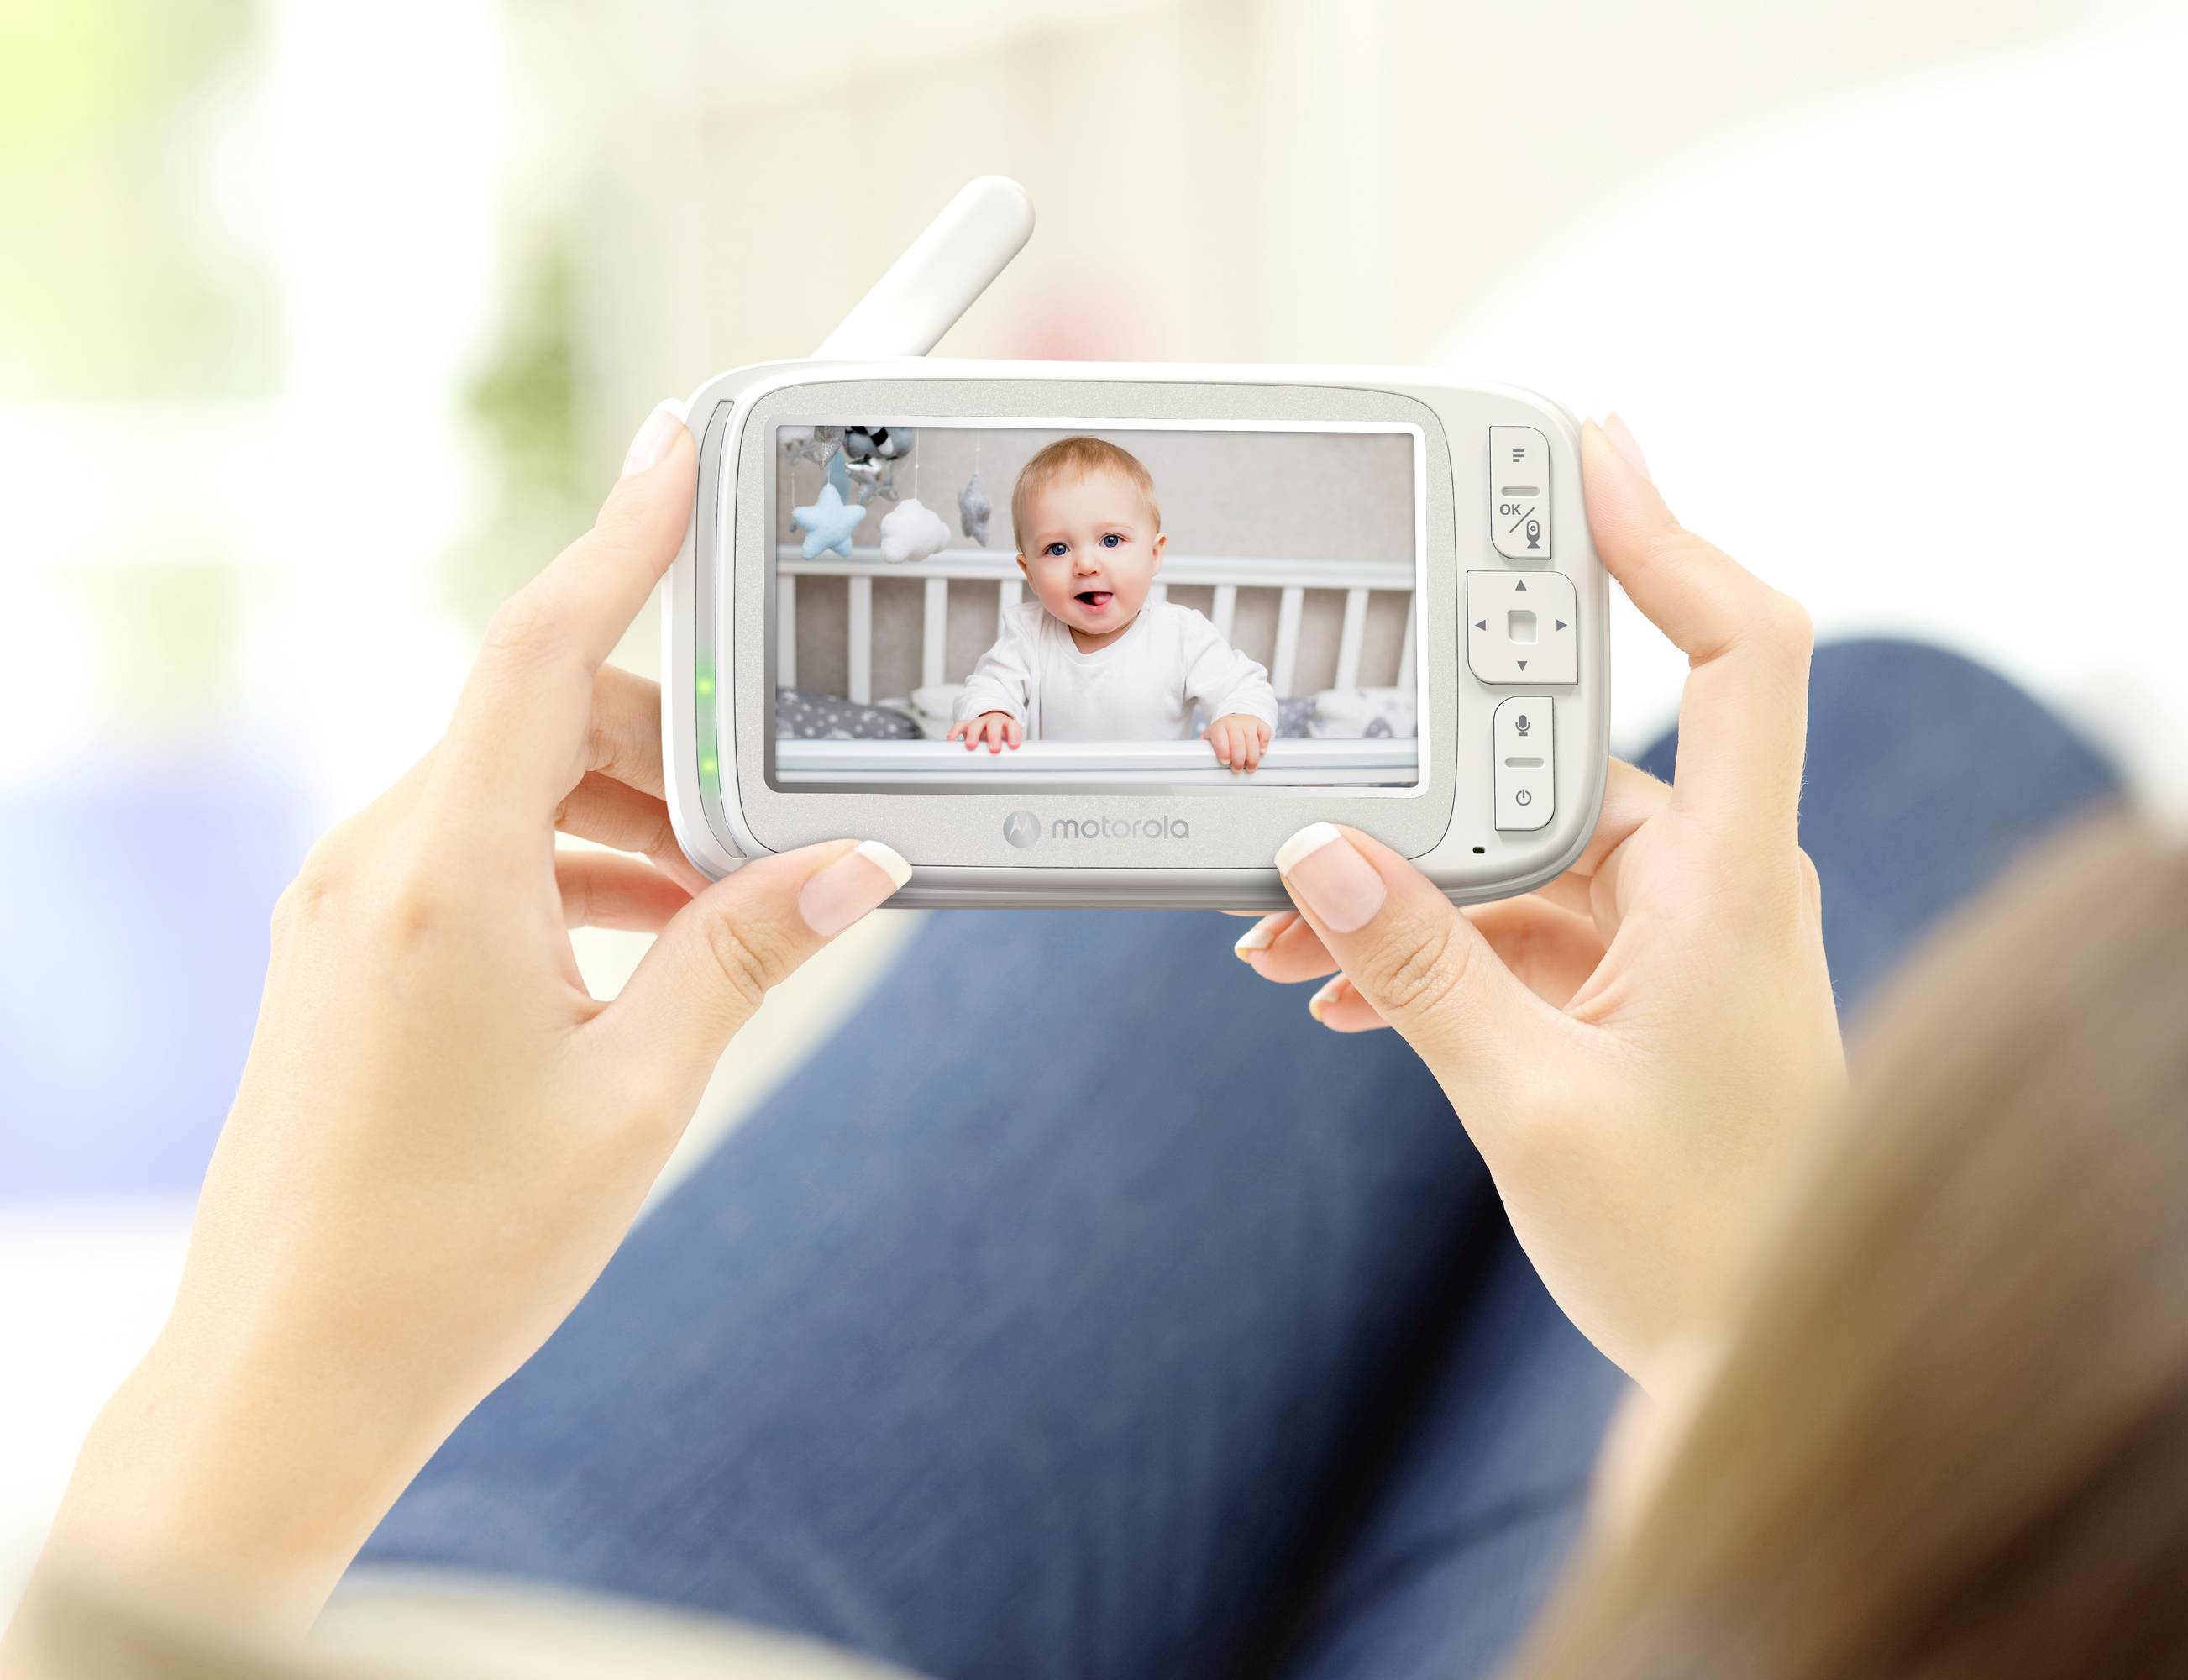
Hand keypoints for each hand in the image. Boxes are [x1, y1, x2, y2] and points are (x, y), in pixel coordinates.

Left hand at [20, 400, 912, 1636]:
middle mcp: (376, 864)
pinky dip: (568, 871)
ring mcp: (348, 908)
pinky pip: (473, 857)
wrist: (289, 1376)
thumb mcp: (640, 1093)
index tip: (678, 446)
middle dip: (668, 746)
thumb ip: (744, 955)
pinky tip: (644, 947)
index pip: (536, 650)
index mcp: (443, 877)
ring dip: (625, 821)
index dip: (619, 537)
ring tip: (722, 911)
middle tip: (776, 821)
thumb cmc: (453, 1251)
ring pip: (511, 792)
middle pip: (541, 721)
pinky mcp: (347, 955)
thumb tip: (848, 870)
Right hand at [949, 711, 1021, 750]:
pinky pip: (960, 725)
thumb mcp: (1008, 741)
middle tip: (994, 749)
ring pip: (976, 724)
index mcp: (1007, 725)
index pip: (1012, 727)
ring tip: (971, 746)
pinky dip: (955, 731)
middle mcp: (994, 722)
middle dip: (994, 736)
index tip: (1014, 746)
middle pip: (994, 725)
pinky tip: (951, 739)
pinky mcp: (968, 724)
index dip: (1014, 735)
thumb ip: (1009, 751)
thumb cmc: (1003, 735)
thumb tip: (1014, 769)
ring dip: (974, 735)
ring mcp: (981, 722)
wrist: (994, 722)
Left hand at [1206, 712, 1270, 772]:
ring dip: (1252, 758)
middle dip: (1238, 760)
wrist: (1235, 719)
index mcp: (1219, 727)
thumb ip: (1204, 748)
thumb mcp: (1211, 738)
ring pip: (1253, 742)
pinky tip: (1260, 752)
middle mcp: (1234, 723)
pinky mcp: (1260, 724)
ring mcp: (1248, 722)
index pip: (1221, 739)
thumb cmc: (1222, 733)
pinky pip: (1265, 734)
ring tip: (1250, 767)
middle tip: (1237, 769)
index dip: (1224, 752)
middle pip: (1238, 744)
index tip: (1225, 762)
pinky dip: (1264, 745)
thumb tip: (1198, 762)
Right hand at [1230, 419, 1843, 1382]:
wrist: (1750, 1366)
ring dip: (1408, 889)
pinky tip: (1334, 991)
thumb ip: (1416, 968)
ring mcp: (1682, 938)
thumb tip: (1317, 851)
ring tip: (1284, 943)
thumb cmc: (1692, 1251)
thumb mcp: (1527, 1104)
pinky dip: (1435, 946)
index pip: (1745, 651)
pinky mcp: (1642, 989)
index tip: (1585, 450)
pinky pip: (1526, 925)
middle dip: (1422, 785)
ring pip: (1527, 855)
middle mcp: (1721, 888)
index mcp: (1736, 887)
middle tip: (1305, 792)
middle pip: (1569, 759)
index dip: (1669, 535)